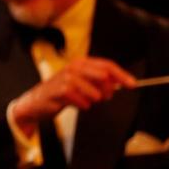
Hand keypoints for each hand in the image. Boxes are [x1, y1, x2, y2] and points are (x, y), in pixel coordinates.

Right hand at [10, 56, 135, 136]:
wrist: (36, 101)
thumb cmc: (60, 92)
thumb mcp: (81, 83)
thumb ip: (98, 81)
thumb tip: (119, 83)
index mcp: (81, 63)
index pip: (107, 65)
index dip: (122, 75)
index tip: (132, 84)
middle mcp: (74, 67)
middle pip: (103, 76)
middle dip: (108, 90)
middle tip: (103, 97)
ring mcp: (67, 78)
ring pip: (94, 91)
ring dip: (94, 99)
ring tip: (86, 101)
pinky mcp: (61, 91)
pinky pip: (82, 101)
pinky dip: (83, 105)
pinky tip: (77, 104)